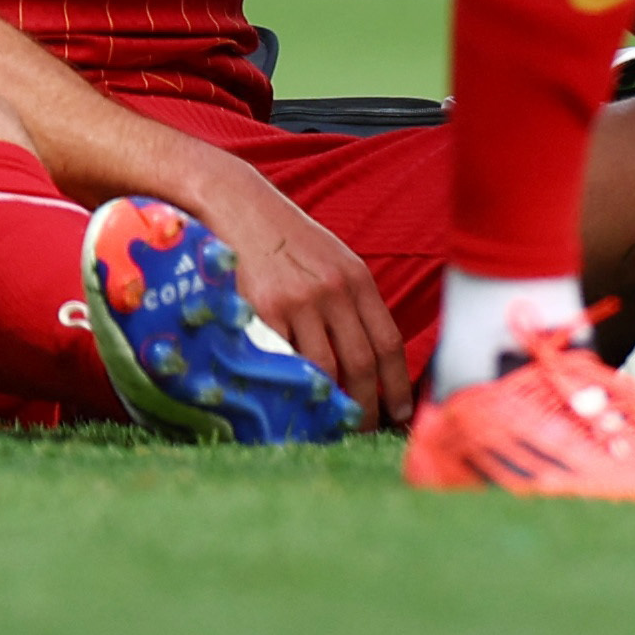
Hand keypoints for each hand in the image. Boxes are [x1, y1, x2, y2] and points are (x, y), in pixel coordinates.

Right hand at [188, 163, 412, 427]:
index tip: (398, 413)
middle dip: (366, 406)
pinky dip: (292, 388)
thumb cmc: (284, 236)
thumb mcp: (331, 258)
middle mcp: (333, 290)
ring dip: (329, 405)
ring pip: (324, 370)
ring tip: (327, 424)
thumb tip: (368, 356)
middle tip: (361, 430)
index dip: (396, 385)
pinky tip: (293, 402)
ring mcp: (298, 302)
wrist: (237, 204)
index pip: (388, 342)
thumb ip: (350, 301)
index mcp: (356, 278)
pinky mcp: (263, 310)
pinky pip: (284, 361)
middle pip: (361, 364)